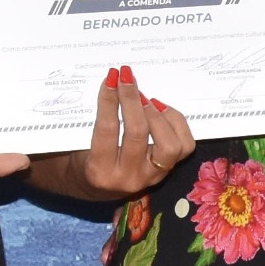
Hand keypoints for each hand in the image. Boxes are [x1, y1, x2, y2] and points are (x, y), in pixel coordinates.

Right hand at [29, 69, 197, 204]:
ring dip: (157, 114)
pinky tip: (161, 110)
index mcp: (100, 171)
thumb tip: (113, 82)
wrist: (99, 188)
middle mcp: (129, 177)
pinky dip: (175, 123)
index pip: (107, 129)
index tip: (111, 77)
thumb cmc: (86, 159)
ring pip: (168, 144)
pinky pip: (184, 146)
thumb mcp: (80, 145)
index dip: (109, 100)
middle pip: (137, 133)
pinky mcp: (167, 172)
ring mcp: (151, 176)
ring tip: (145, 98)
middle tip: (127, 79)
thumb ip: (95, 119)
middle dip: (132, 100)